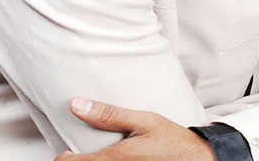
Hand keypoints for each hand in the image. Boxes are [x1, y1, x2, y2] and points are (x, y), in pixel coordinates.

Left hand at [53, 97, 216, 160]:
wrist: (195, 159)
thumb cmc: (169, 139)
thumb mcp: (142, 120)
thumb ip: (109, 115)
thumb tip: (76, 104)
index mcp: (116, 159)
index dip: (64, 160)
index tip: (63, 153)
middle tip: (76, 153)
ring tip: (91, 155)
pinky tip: (111, 157)